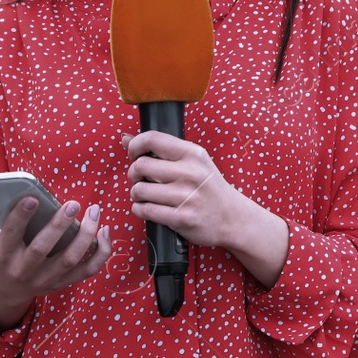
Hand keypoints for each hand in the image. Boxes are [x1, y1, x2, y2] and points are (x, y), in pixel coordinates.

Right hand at [0, 196, 111, 331]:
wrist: (7, 289)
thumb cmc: (0, 253)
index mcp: (2, 255)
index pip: (11, 235)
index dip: (20, 217)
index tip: (32, 198)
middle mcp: (23, 270)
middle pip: (42, 249)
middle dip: (58, 226)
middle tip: (74, 203)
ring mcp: (45, 279)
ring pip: (69, 259)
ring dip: (85, 235)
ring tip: (94, 212)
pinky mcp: (63, 283)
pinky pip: (87, 270)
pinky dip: (101, 253)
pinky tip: (105, 232)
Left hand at [120, 131, 289, 286]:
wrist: (232, 217)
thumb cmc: (208, 187)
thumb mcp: (192, 162)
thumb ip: (160, 149)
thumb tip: (126, 138)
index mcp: (193, 154)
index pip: (152, 139)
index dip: (135, 146)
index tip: (134, 154)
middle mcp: (190, 173)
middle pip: (141, 166)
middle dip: (133, 173)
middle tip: (140, 179)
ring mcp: (186, 197)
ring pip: (139, 190)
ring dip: (136, 194)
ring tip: (145, 195)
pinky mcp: (182, 218)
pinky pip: (145, 211)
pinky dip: (140, 210)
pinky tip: (148, 208)